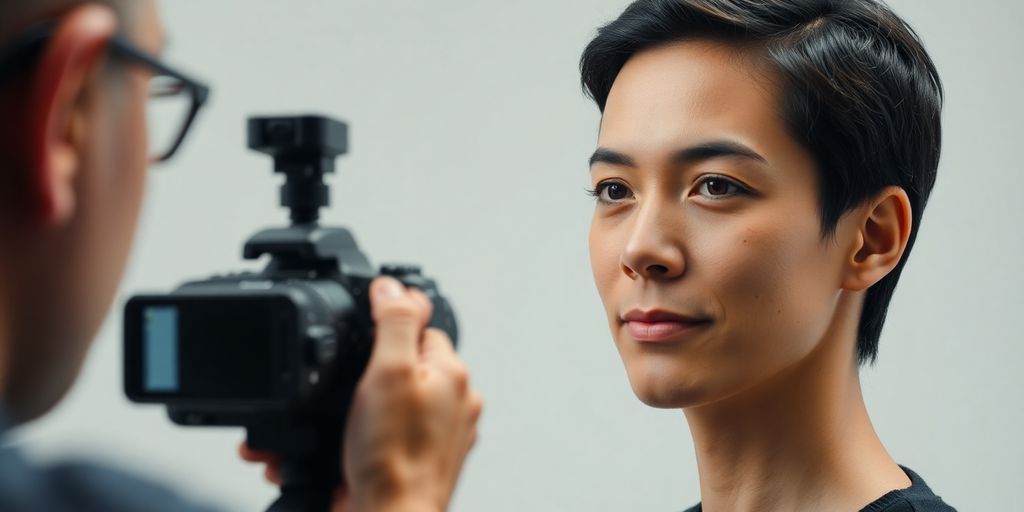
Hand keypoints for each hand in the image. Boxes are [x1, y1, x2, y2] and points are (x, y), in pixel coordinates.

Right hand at [240, 276, 481, 511]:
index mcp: (452, 376)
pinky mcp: (414, 464)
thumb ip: (394, 322)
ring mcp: (436, 437)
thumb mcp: (389, 371)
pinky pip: (381, 438)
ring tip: (336, 429)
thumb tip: (392, 284)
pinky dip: (355, 441)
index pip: (420, 328)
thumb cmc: (394, 459)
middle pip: (399, 367)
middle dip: (360, 377)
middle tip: (342, 397)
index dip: (383, 331)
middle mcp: (452, 405)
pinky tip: (336, 451)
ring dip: (350, 412)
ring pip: (385, 405)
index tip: (359, 346)